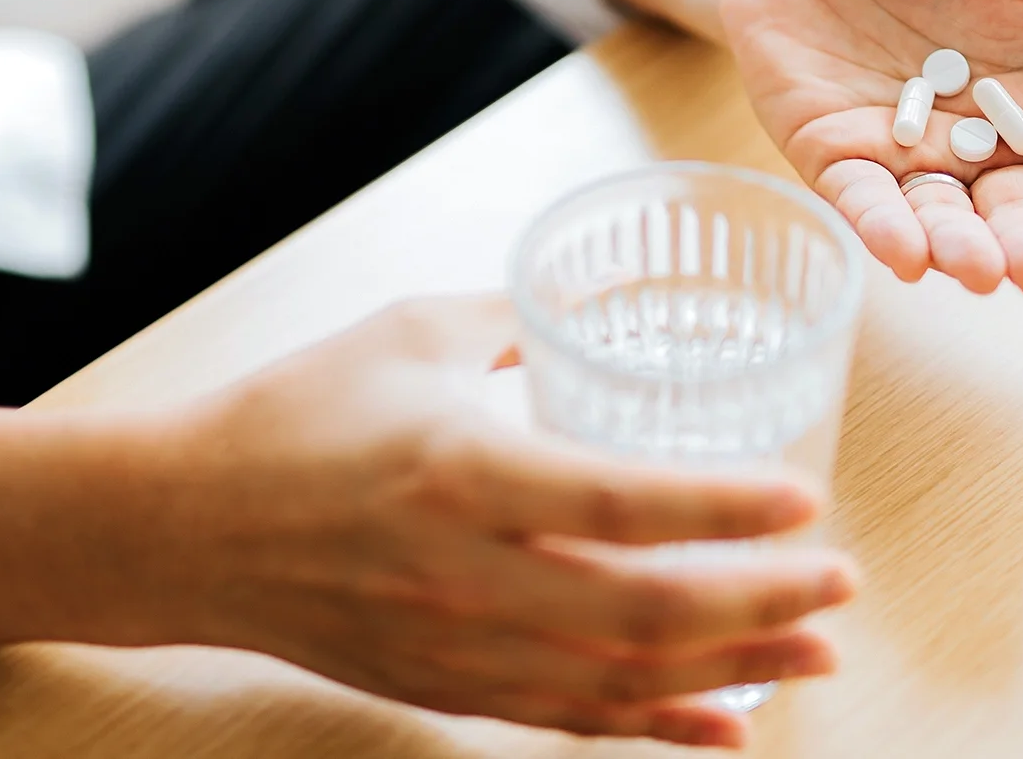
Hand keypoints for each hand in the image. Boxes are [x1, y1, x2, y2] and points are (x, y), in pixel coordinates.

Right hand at [137, 296, 856, 748]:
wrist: (181, 527)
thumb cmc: (294, 414)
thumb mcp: (409, 331)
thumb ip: (518, 320)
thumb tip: (602, 305)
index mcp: (461, 467)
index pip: (623, 501)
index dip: (727, 509)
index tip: (806, 501)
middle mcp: (466, 572)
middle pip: (645, 611)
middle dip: (763, 604)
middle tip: (841, 584)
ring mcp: (456, 645)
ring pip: (621, 681)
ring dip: (732, 672)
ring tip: (815, 655)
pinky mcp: (444, 686)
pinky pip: (569, 719)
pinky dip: (655, 726)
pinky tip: (724, 722)